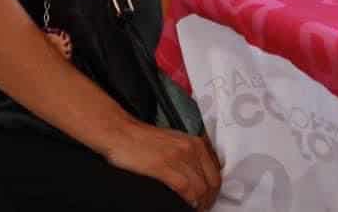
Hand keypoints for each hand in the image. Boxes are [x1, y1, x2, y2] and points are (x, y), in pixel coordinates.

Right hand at [104, 122, 221, 208]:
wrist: (121, 132)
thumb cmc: (144, 139)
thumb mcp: (175, 142)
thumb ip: (189, 155)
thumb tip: (198, 175)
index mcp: (195, 142)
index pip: (216, 172)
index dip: (214, 190)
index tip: (209, 198)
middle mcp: (190, 148)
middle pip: (211, 181)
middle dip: (209, 199)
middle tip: (203, 207)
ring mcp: (177, 157)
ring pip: (200, 187)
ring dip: (200, 203)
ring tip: (195, 209)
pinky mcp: (163, 166)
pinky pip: (185, 188)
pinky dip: (189, 201)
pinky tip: (186, 206)